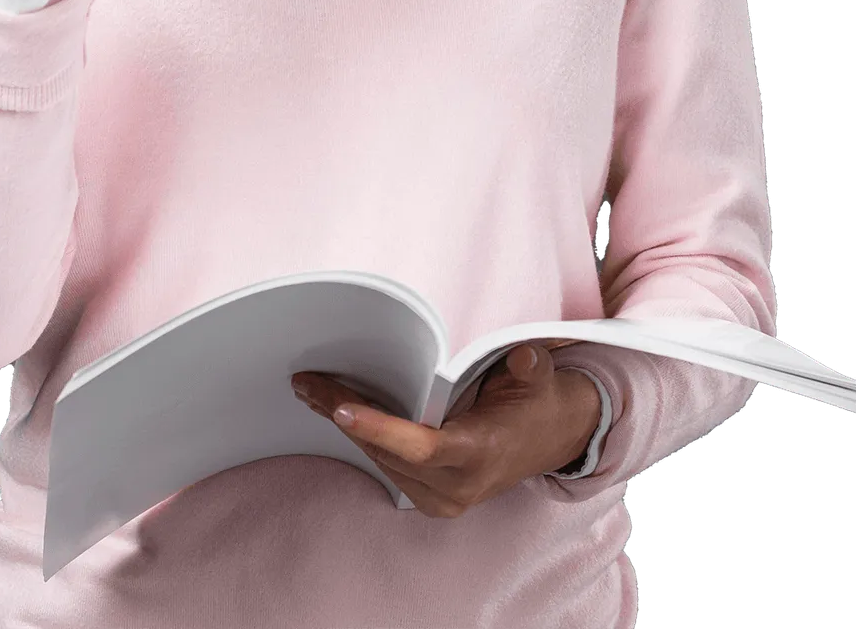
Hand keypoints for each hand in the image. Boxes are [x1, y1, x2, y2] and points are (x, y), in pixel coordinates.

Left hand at [291, 342, 601, 518]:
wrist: (548, 440)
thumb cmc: (536, 402)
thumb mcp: (539, 380)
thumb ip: (530, 368)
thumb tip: (522, 357)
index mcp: (479, 453)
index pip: (422, 447)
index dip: (380, 429)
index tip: (342, 409)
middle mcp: (457, 485)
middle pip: (387, 452)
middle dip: (344, 415)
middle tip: (307, 384)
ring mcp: (441, 499)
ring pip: (380, 461)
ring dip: (346, 427)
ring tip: (312, 391)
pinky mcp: (430, 498)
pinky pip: (386, 467)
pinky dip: (363, 439)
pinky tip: (337, 412)